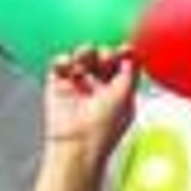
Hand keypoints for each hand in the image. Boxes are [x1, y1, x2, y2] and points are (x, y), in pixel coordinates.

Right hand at [44, 46, 136, 162]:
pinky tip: (68, 64)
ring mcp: (79, 87)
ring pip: (82, 59)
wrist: (77, 142)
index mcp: (120, 93)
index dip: (124, 56)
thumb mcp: (126, 96)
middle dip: (104, 54)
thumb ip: (131, 73)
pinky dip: (63, 59)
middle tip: (104, 58)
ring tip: (83, 58)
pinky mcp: (58, 87)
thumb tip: (132, 56)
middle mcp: (100, 90)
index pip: (122, 68)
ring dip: (84, 53)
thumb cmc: (105, 127)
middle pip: (102, 60)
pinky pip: (60, 65)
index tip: (125, 48)